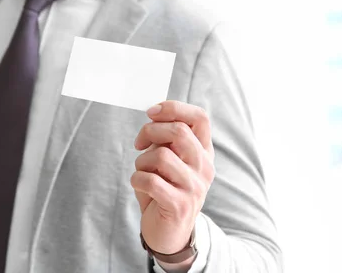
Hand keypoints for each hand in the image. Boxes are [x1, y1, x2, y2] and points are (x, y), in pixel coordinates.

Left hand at [130, 100, 214, 258]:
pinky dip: (137, 179)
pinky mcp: (179, 205)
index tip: (151, 113)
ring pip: (161, 156)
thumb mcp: (169, 160)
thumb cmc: (164, 189)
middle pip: (179, 131)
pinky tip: (139, 185)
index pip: (200, 117)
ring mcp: (194, 187)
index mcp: (204, 152)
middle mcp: (204, 167)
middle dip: (150, 131)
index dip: (173, 108)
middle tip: (139, 143)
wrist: (169, 233)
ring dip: (141, 161)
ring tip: (142, 171)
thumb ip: (167, 140)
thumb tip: (154, 116)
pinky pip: (150, 181)